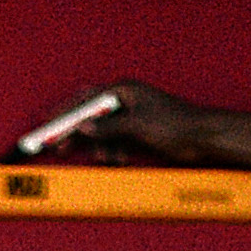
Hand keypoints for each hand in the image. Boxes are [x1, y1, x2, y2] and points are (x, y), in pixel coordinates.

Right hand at [46, 81, 208, 161]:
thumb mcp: (138, 125)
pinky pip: (115, 142)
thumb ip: (109, 126)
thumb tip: (84, 127)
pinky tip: (119, 160)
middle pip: (89, 114)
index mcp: (124, 91)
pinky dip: (113, 151)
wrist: (203, 138)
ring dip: (100, 147)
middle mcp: (125, 101)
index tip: (47, 125)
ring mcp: (130, 116)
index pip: (85, 99)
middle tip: (58, 146)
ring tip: (105, 159)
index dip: (64, 113)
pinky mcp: (137, 132)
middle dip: (75, 132)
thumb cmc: (177, 124)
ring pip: (102, 132)